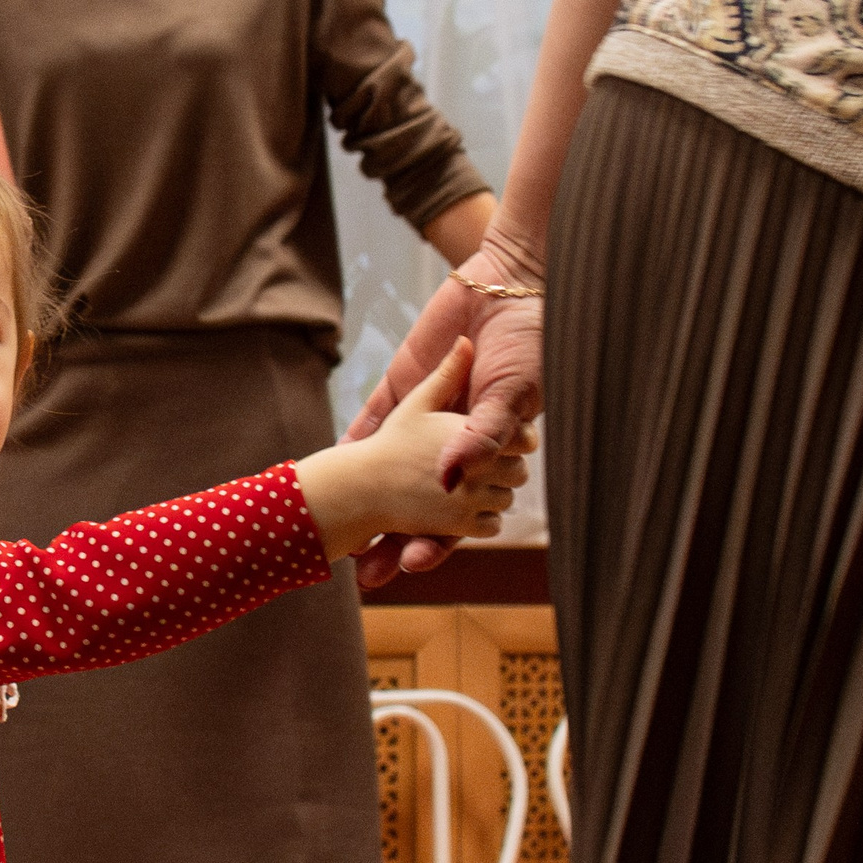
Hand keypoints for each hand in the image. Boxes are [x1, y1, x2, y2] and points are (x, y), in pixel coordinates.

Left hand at [298, 340, 535, 559]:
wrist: (512, 288)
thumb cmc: (528, 345)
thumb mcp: (510, 395)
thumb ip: (482, 437)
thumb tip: (450, 480)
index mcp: (487, 455)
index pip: (459, 512)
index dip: (437, 541)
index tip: (414, 566)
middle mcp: (451, 442)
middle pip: (418, 502)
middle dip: (395, 538)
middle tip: (368, 574)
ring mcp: (423, 416)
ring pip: (389, 467)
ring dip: (368, 499)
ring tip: (342, 533)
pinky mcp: (403, 385)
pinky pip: (374, 418)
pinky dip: (355, 442)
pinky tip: (334, 469)